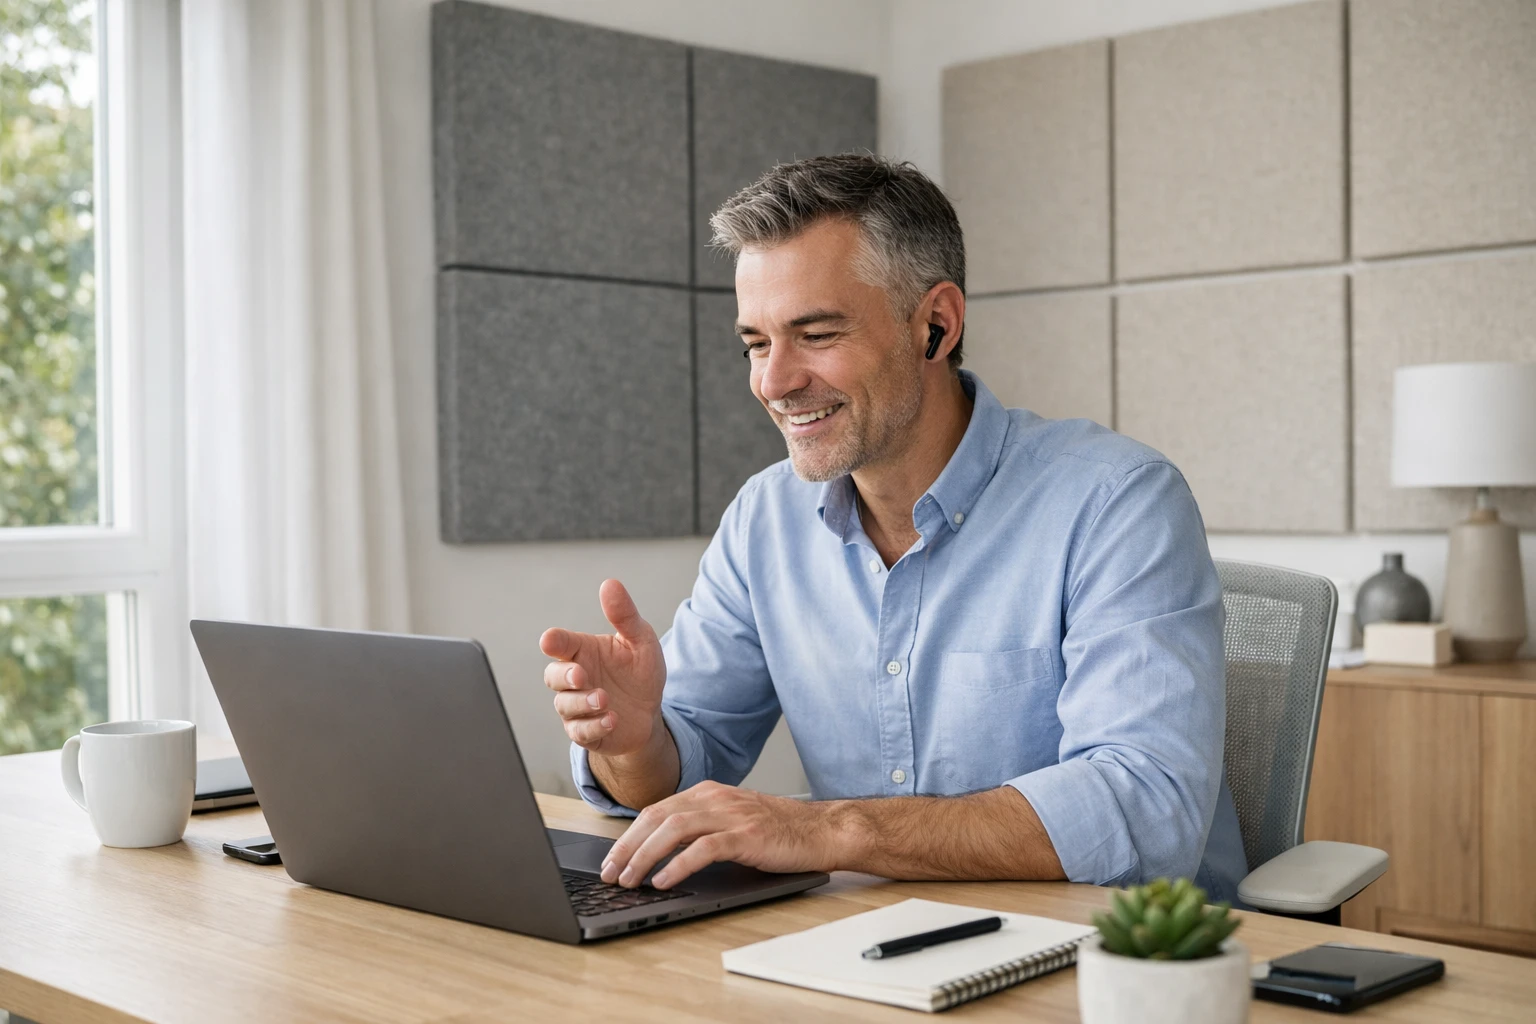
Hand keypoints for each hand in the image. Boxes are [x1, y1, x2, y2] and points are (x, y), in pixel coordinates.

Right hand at [540, 579, 665, 756]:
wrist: (650, 714)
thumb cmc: (640, 673)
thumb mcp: (641, 640)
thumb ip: (625, 615)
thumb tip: (610, 584)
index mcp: (583, 651)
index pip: (560, 644)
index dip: (553, 641)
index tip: (550, 640)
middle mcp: (575, 678)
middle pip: (553, 675)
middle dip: (564, 676)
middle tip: (582, 676)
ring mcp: (576, 707)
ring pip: (564, 705)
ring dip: (583, 703)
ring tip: (605, 699)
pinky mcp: (585, 731)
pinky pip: (579, 732)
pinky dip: (594, 726)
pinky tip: (611, 719)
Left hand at [600, 781, 838, 889]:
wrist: (821, 830)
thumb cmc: (777, 832)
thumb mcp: (731, 822)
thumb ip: (700, 829)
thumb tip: (659, 856)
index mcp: (708, 793)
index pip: (656, 811)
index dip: (628, 836)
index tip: (612, 860)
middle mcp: (715, 798)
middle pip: (657, 817)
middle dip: (627, 847)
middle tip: (611, 874)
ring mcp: (731, 815)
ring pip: (674, 830)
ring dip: (646, 856)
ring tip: (631, 880)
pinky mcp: (746, 835)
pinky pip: (703, 848)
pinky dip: (679, 865)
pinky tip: (664, 881)